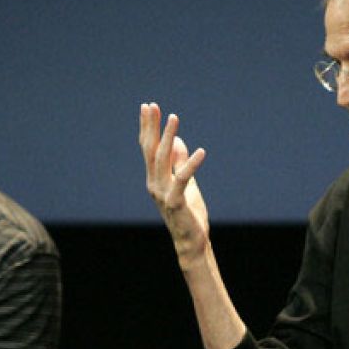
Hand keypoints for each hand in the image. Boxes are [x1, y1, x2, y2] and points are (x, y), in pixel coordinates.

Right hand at [139, 102, 208, 267]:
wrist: (191, 241)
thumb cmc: (188, 214)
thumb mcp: (186, 183)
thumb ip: (179, 163)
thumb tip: (177, 141)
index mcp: (155, 178)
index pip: (148, 148)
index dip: (147, 128)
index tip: (148, 107)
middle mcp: (154, 183)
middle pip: (151, 150)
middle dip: (151, 127)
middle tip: (152, 106)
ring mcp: (162, 193)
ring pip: (162, 160)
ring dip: (168, 138)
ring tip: (174, 118)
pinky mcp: (176, 203)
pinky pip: (183, 179)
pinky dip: (191, 164)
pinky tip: (201, 151)